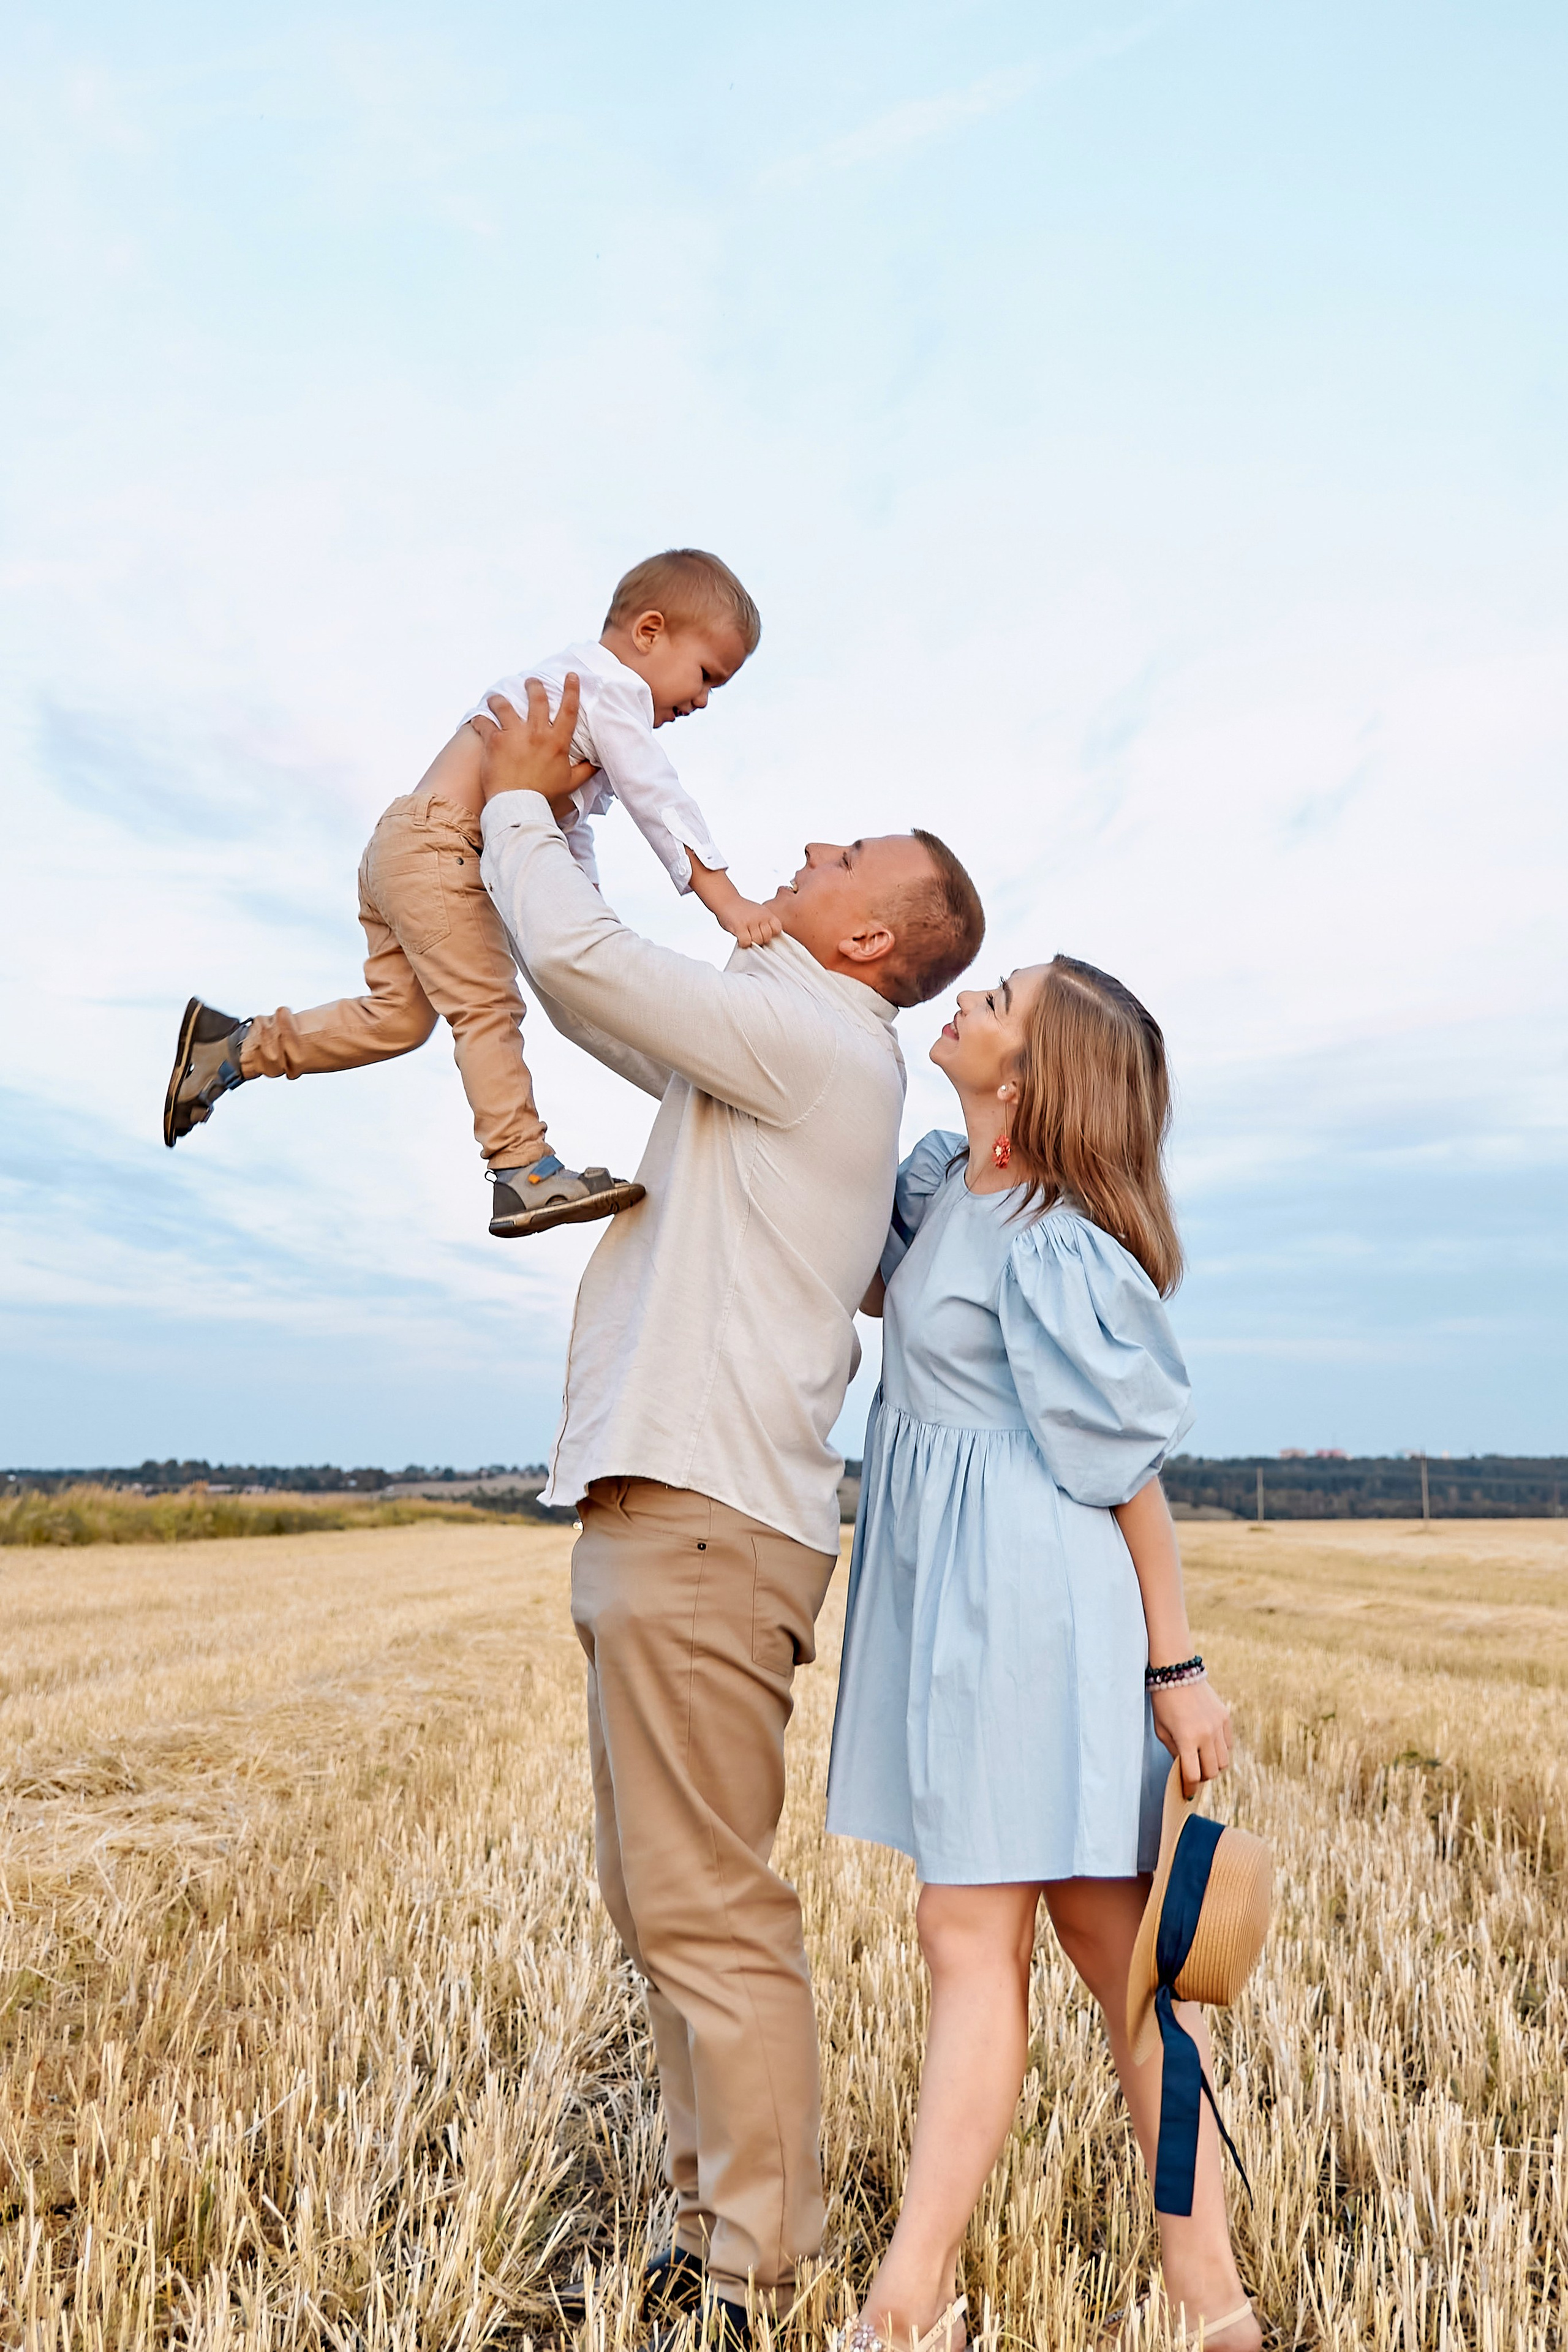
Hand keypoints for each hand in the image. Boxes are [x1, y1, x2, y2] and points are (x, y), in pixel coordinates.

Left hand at [471, 677, 585, 806]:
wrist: (519, 806)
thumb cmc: (545, 797)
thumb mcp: (570, 784)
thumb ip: (585, 771)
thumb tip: (598, 764)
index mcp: (557, 742)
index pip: (568, 710)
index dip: (571, 690)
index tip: (570, 676)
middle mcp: (537, 733)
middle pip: (537, 699)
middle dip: (534, 686)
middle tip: (531, 681)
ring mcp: (514, 735)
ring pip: (504, 705)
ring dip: (499, 699)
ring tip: (496, 697)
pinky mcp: (494, 741)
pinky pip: (484, 723)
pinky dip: (480, 720)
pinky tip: (478, 719)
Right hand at [720, 895, 785, 948]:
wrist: (725, 899)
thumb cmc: (741, 910)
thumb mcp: (759, 912)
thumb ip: (765, 923)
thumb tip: (770, 940)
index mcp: (767, 913)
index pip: (777, 929)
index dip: (770, 934)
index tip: (762, 932)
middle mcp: (760, 916)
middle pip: (767, 937)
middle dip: (760, 939)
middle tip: (751, 935)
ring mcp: (750, 921)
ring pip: (758, 941)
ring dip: (751, 941)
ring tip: (745, 935)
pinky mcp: (740, 926)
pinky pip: (746, 942)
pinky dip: (743, 943)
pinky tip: (740, 937)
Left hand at [1151, 1678, 1232, 1795]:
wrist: (1177, 1671)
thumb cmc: (1164, 1702)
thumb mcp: (1162, 1730)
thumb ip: (1174, 1752)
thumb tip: (1185, 1771)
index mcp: (1186, 1738)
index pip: (1193, 1775)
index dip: (1189, 1787)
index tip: (1186, 1791)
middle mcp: (1206, 1734)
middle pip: (1212, 1772)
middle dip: (1202, 1777)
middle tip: (1193, 1773)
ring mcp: (1218, 1725)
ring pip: (1224, 1761)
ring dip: (1213, 1765)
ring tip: (1202, 1759)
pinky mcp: (1226, 1717)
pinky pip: (1229, 1744)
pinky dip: (1220, 1749)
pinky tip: (1209, 1743)